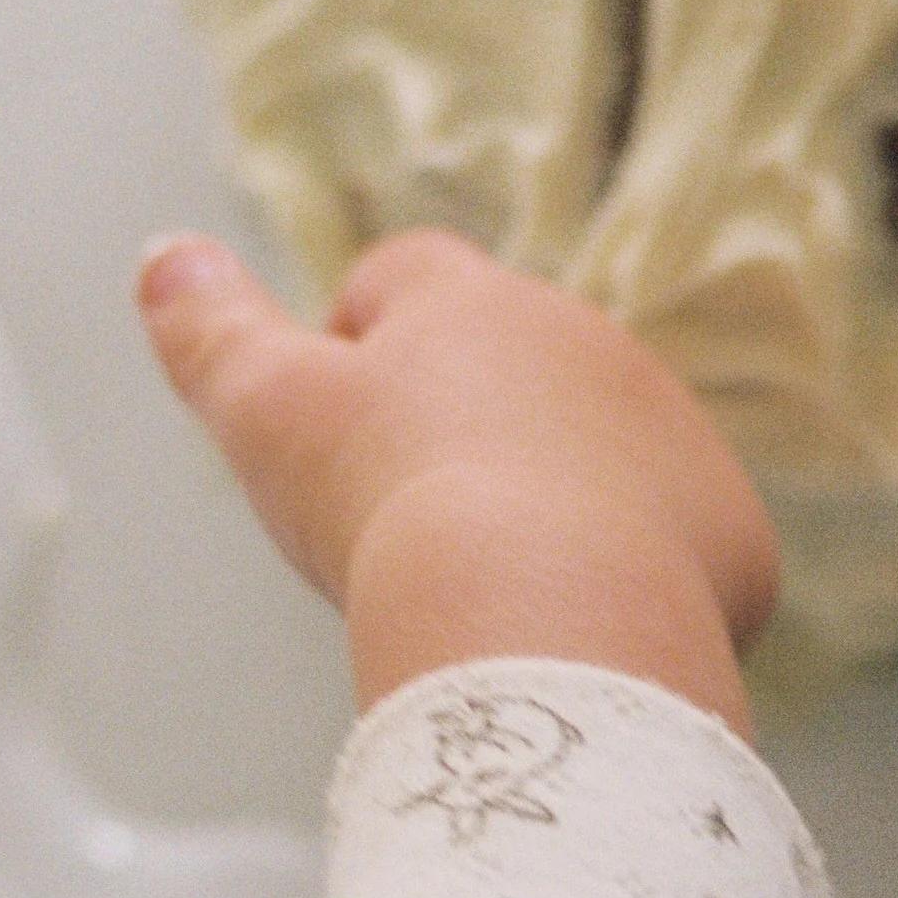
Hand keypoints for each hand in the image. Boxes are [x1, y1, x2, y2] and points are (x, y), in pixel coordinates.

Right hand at [137, 230, 778, 732]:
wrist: (544, 612)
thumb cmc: (390, 506)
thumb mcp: (265, 413)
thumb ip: (209, 331)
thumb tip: (165, 256)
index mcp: (471, 305)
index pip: (403, 280)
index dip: (355, 340)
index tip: (333, 423)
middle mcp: (589, 345)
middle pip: (511, 372)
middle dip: (461, 432)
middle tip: (403, 530)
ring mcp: (673, 435)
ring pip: (602, 459)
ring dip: (554, 508)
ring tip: (493, 596)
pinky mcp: (732, 533)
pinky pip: (678, 549)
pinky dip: (634, 586)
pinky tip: (577, 641)